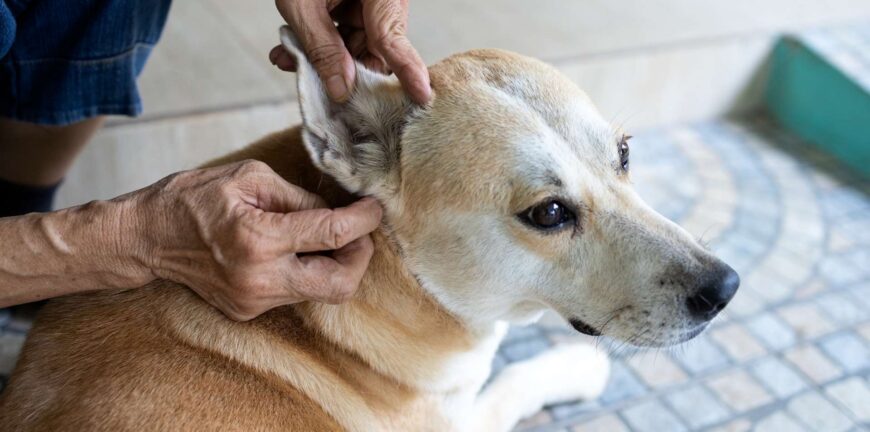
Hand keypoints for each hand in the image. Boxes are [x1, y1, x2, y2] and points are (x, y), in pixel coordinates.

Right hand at [134, 160, 382, 320]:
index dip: (364, 221)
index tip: (375, 208)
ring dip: (333, 264)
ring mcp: (253, 301)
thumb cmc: (193, 198)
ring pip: (319, 292)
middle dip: (359, 258)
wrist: (146, 237)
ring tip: (323, 236)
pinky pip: (294, 293)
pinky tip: (292, 251)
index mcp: (260, 238)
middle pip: (340, 286)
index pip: (334, 235)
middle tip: (357, 233)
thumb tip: (336, 210)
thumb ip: (299, 197)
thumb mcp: (250, 178)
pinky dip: (304, 271)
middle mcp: (260, 278)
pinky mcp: (247, 310)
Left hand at [270, 0, 430, 103]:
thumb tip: (341, 91)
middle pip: (375, 48)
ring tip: (289, 57)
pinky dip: (322, 41)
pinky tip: (292, 47)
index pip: (394, 39)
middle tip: (313, 82)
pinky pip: (347, 30)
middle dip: (343, 68)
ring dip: (324, 56)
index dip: (407, 71)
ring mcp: (373, 1)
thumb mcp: (302, 6)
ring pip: (358, 43)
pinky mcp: (359, 2)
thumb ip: (322, 49)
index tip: (422, 96)